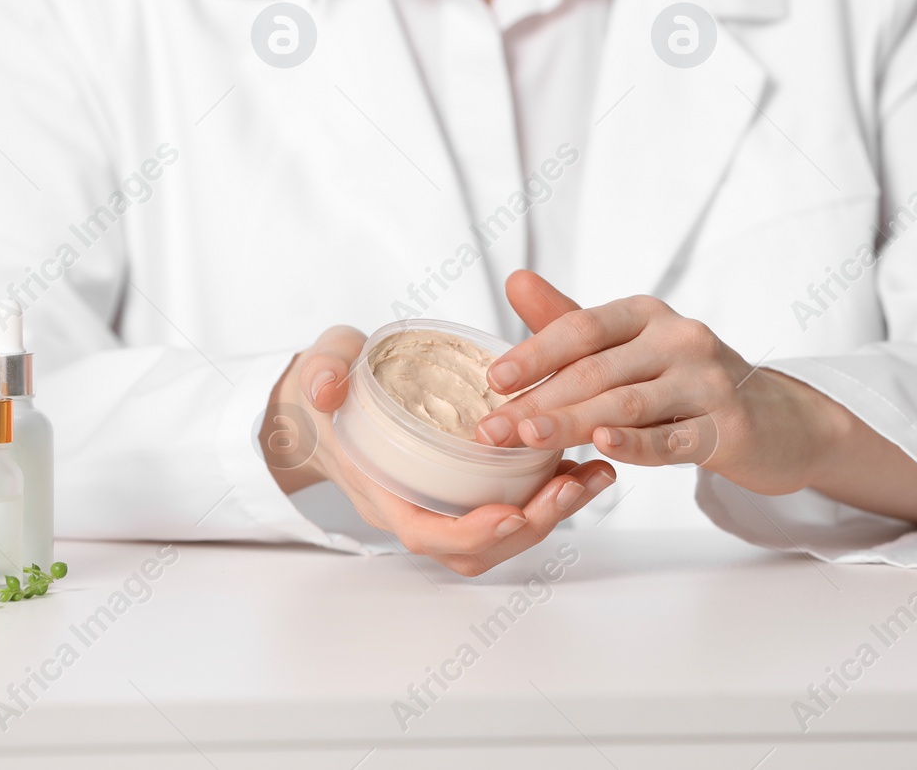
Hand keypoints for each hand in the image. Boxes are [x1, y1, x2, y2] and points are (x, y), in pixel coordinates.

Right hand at [261, 325, 616, 575]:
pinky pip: (512, 506)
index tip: (512, 513)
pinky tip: (586, 462)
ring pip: (503, 534)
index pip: (426, 534)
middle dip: (531, 524)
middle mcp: (416, 509)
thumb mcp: (321, 368)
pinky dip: (550, 493)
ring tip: (595, 474)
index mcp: (381, 490)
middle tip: (573, 486)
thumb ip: (321, 374)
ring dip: (552, 512)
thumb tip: (327, 386)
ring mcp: (444, 504)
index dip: (469, 534)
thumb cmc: (329, 388)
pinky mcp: (468, 490)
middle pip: (478, 548)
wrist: (329, 401)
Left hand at [474, 272, 916, 525]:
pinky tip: (603, 446)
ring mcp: (708, 381)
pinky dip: (635, 443)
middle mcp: (680, 338)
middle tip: (491, 430)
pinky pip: (673, 438)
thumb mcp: (630, 346)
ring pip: (627, 403)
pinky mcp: (729, 427)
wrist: (776, 420)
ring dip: (571, 423)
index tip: (492, 380)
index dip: (534, 353)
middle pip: (596, 371)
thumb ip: (570, 321)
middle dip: (537, 401)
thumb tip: (514, 279)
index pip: (581, 328)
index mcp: (648, 314)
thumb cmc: (687, 381)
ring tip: (527, 439)